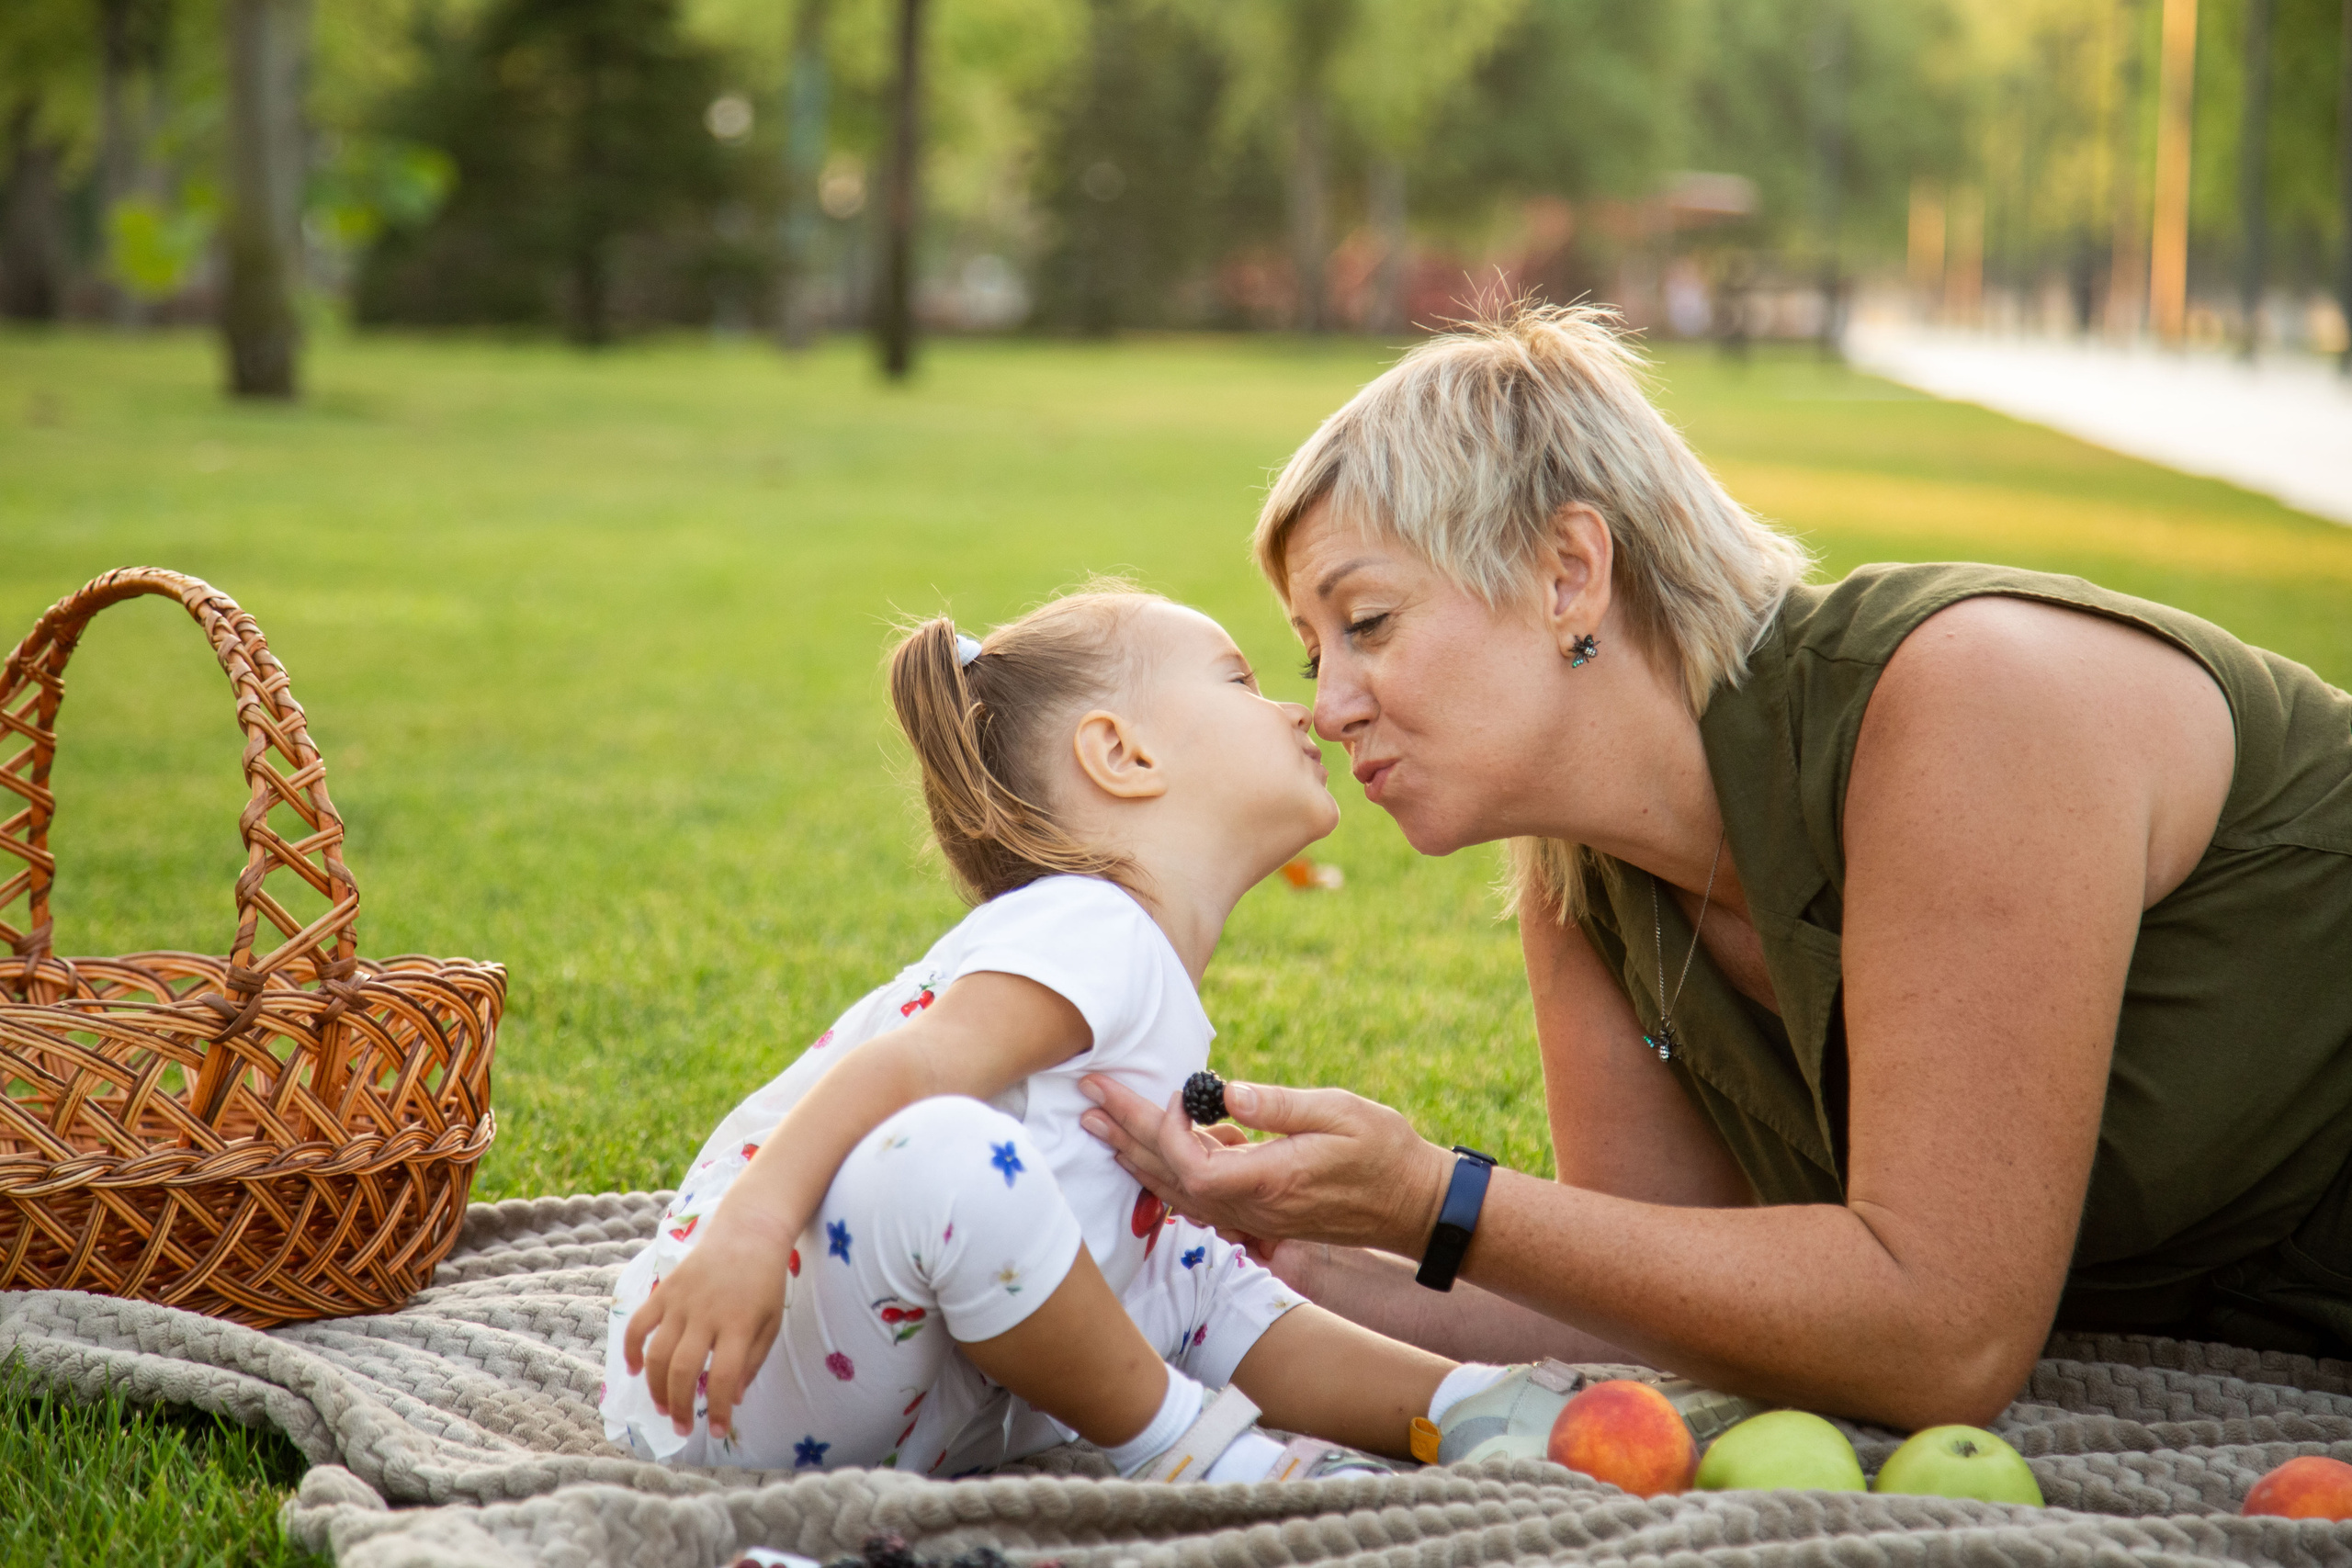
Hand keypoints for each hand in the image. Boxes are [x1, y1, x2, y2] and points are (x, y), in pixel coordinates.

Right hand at [624, 1207, 795, 1439]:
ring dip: (656, 1388)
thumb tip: (734, 1399)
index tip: (720, 1433)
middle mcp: (707, 1314)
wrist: (748, 1233)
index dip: (721, 1411)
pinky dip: (631, 1350)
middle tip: (682, 1428)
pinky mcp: (664, 1290)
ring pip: (657, 1354)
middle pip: (683, 1371)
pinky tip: (635, 1370)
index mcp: (740, 1325)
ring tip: (664, 1407)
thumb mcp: (771, 1323)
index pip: (725, 1378)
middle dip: (680, 1407)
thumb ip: (753, 1362)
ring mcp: (681, 1302)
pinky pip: (638, 1325)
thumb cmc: (764, 1283)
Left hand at [1079, 1075, 1452, 1257]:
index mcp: (1267, 1182)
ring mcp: (1256, 1217)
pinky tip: (1156, 1153)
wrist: (1415, 1204)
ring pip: (1180, 1193)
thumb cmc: (1384, 1152)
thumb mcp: (1337, 1113)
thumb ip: (1277, 1105)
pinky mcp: (1263, 1214)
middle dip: (1126, 1135)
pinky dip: (1171, 1173)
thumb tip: (1224, 1090)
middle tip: (1089, 1099)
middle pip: (1171, 1178)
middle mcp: (1253, 1208)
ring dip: (1139, 1157)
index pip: (1190, 1165)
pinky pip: (1203, 1198)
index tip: (1168, 1091)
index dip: (1165, 1130)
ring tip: (1103, 1126)